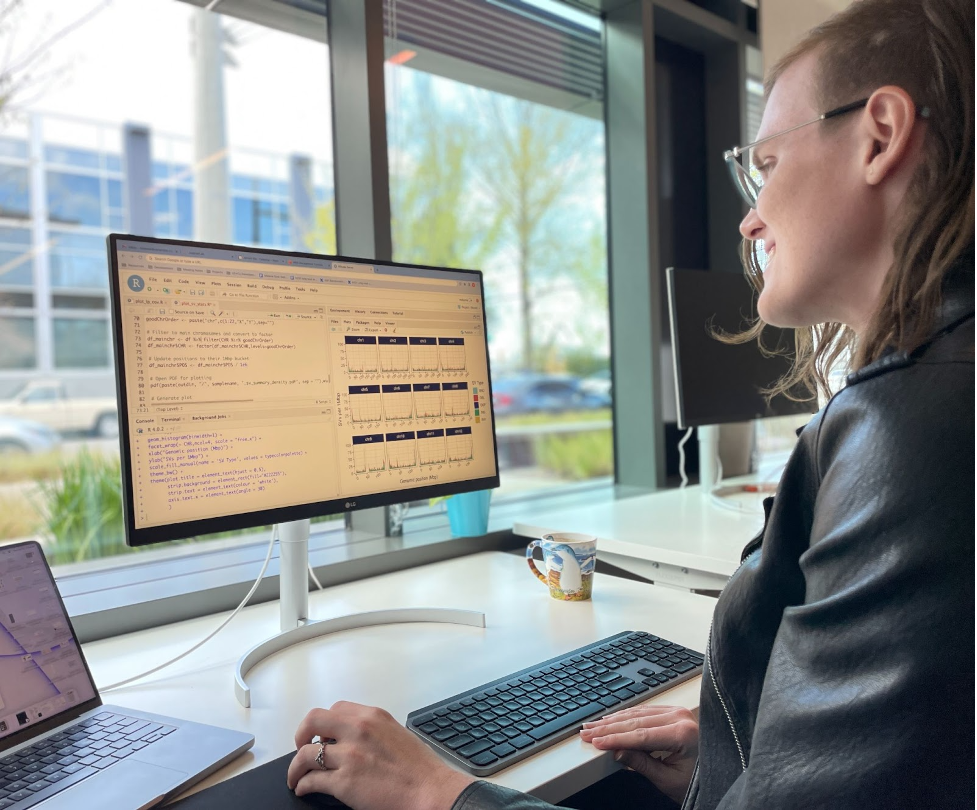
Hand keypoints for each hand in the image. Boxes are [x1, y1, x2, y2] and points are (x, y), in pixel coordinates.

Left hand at [287, 701, 475, 809]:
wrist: (429, 790)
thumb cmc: (419, 767)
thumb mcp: (395, 733)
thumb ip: (371, 730)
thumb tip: (351, 738)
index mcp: (372, 716)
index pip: (336, 709)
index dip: (324, 723)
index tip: (321, 735)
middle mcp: (358, 730)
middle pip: (313, 721)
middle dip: (301, 735)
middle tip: (300, 747)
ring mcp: (349, 755)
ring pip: (306, 754)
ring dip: (296, 767)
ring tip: (296, 776)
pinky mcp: (344, 782)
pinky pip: (312, 780)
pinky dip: (303, 785)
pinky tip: (304, 788)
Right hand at [579, 704, 697, 804]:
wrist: (720, 777)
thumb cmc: (699, 781)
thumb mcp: (668, 780)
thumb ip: (642, 764)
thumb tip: (617, 751)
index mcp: (683, 733)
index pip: (640, 734)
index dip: (614, 738)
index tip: (595, 742)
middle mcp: (681, 717)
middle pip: (636, 721)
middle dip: (609, 728)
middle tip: (587, 732)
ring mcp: (679, 712)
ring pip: (638, 713)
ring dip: (614, 720)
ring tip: (594, 726)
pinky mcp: (676, 713)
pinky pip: (646, 711)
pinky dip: (627, 716)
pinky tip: (613, 719)